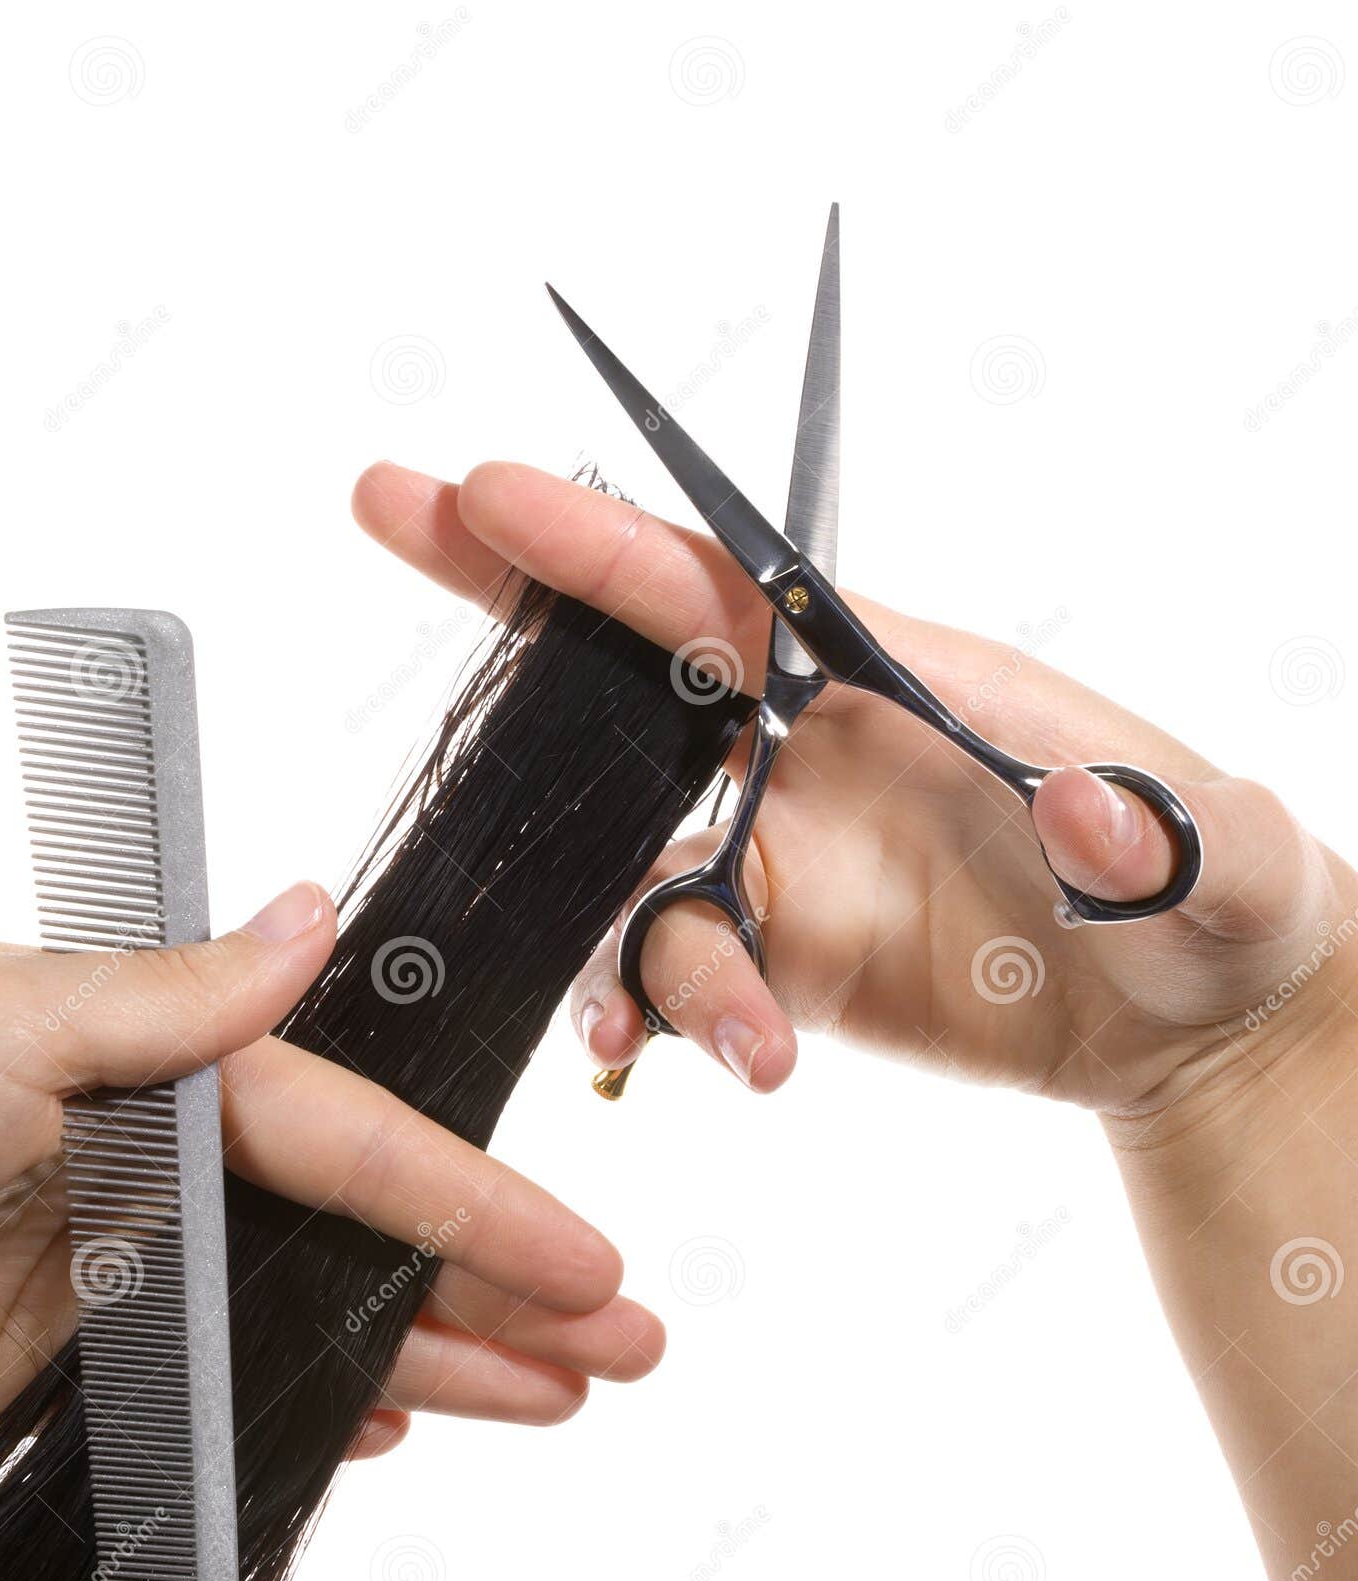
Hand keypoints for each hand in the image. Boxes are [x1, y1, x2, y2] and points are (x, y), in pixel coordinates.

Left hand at [0, 882, 662, 1450]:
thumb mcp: (16, 1016)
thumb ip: (181, 997)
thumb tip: (310, 917)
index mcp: (169, 1063)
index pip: (359, 1142)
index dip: (476, 1203)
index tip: (585, 1260)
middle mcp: (170, 1160)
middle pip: (368, 1236)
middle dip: (501, 1287)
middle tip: (622, 1344)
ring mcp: (133, 1267)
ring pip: (320, 1318)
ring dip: (439, 1354)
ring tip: (561, 1392)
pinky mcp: (80, 1359)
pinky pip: (232, 1387)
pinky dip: (319, 1399)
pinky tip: (406, 1413)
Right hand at [351, 460, 1351, 1122]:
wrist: (1181, 1015)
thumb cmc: (1212, 893)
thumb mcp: (1227, 859)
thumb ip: (1167, 836)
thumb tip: (1079, 809)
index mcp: (888, 674)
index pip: (725, 590)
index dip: (605, 542)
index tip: (489, 486)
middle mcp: (805, 750)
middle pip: (624, 668)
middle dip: (508, 592)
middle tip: (392, 505)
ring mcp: (775, 856)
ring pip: (631, 869)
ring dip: (633, 937)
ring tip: (713, 1031)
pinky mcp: (775, 960)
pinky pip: (671, 976)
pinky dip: (656, 1013)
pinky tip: (689, 1057)